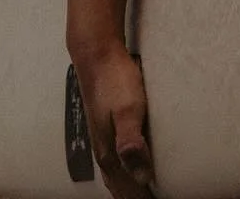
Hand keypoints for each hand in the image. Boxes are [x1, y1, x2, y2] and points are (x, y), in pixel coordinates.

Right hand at [75, 46, 153, 198]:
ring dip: (126, 190)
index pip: (127, 190)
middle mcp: (103, 150)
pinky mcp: (106, 127)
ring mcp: (102, 139)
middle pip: (119, 187)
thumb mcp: (128, 109)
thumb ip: (132, 142)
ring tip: (140, 196)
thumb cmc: (114, 79)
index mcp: (109, 152)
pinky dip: (122, 176)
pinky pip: (114, 163)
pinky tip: (127, 172)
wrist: (97, 54)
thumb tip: (142, 177)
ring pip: (114, 176)